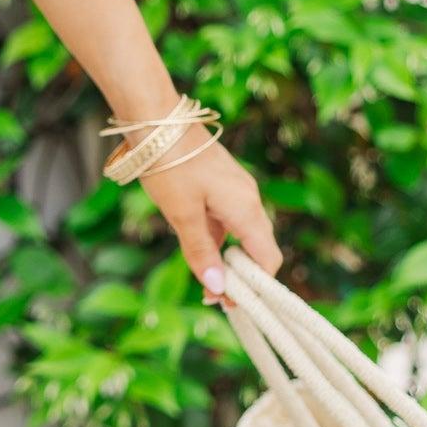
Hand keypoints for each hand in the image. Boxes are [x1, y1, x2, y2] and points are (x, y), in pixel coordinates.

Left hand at [143, 136, 282, 301]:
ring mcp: (236, 192)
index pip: (268, 258)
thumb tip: (218, 288)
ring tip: (205, 283)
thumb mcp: (182, 215)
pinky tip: (198, 250)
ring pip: (241, 235)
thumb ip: (201, 252)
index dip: (256, 286)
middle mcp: (248, 200)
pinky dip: (218, 240)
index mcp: (246, 209)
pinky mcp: (221, 186)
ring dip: (227, 259)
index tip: (233, 304)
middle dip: (241, 276)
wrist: (158, 122)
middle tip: (214, 297)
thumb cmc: (170, 166)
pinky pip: (227, 221)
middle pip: (258, 249)